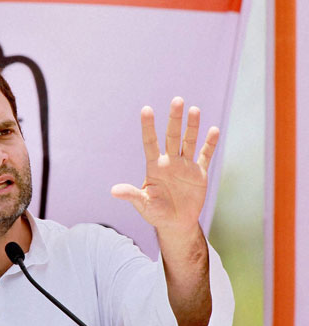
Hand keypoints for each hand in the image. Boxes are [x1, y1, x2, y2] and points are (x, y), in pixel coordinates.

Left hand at [111, 97, 218, 234]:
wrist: (176, 224)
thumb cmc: (156, 213)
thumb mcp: (143, 204)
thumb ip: (131, 195)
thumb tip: (113, 191)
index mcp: (154, 167)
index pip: (150, 143)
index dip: (148, 127)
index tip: (146, 109)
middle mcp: (170, 162)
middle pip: (172, 136)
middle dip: (174, 119)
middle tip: (177, 100)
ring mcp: (185, 166)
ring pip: (189, 142)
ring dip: (192, 126)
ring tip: (194, 110)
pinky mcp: (199, 173)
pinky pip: (205, 156)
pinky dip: (209, 144)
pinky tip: (213, 130)